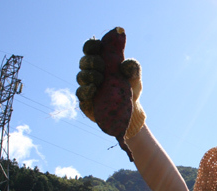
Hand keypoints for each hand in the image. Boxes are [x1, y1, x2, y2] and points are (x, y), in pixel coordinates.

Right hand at [76, 27, 145, 160]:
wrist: (133, 119)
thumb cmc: (132, 96)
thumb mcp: (135, 81)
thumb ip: (132, 68)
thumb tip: (126, 61)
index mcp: (103, 66)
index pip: (91, 51)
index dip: (91, 46)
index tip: (96, 46)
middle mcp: (93, 76)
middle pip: (84, 63)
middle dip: (89, 62)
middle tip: (99, 67)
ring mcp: (89, 90)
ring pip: (80, 78)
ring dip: (87, 76)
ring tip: (97, 79)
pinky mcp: (88, 105)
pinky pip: (81, 96)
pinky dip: (86, 92)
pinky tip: (93, 91)